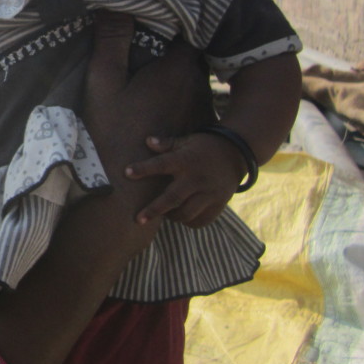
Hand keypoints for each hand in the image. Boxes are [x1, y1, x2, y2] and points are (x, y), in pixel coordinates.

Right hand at [83, 12, 213, 227]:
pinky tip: (160, 114)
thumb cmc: (111, 135)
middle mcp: (199, 87)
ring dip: (179, 81)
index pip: (189, 31)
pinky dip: (182, 105)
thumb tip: (112, 4)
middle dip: (176, 52)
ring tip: (153, 86)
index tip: (162, 18)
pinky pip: (194, 108)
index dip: (178, 21)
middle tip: (151, 51)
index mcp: (176, 70)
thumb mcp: (103, 85)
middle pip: (192, 57)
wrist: (129, 193)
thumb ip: (111, 42)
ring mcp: (204, 112)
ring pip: (194, 83)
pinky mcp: (202, 135)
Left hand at [125, 132, 244, 225]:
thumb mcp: (186, 141)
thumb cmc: (204, 146)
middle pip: (172, 198)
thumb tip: (147, 141)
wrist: (237, 153)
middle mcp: (197, 178)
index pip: (161, 164)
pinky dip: (189, 222)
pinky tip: (182, 216)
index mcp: (186, 161)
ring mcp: (209, 193)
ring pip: (186, 213)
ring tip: (163, 214)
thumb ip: (166, 144)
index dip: (143, 169)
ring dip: (171, 216)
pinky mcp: (218, 204)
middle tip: (138, 219)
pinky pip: (201, 220)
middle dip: (154, 210)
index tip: (126, 173)